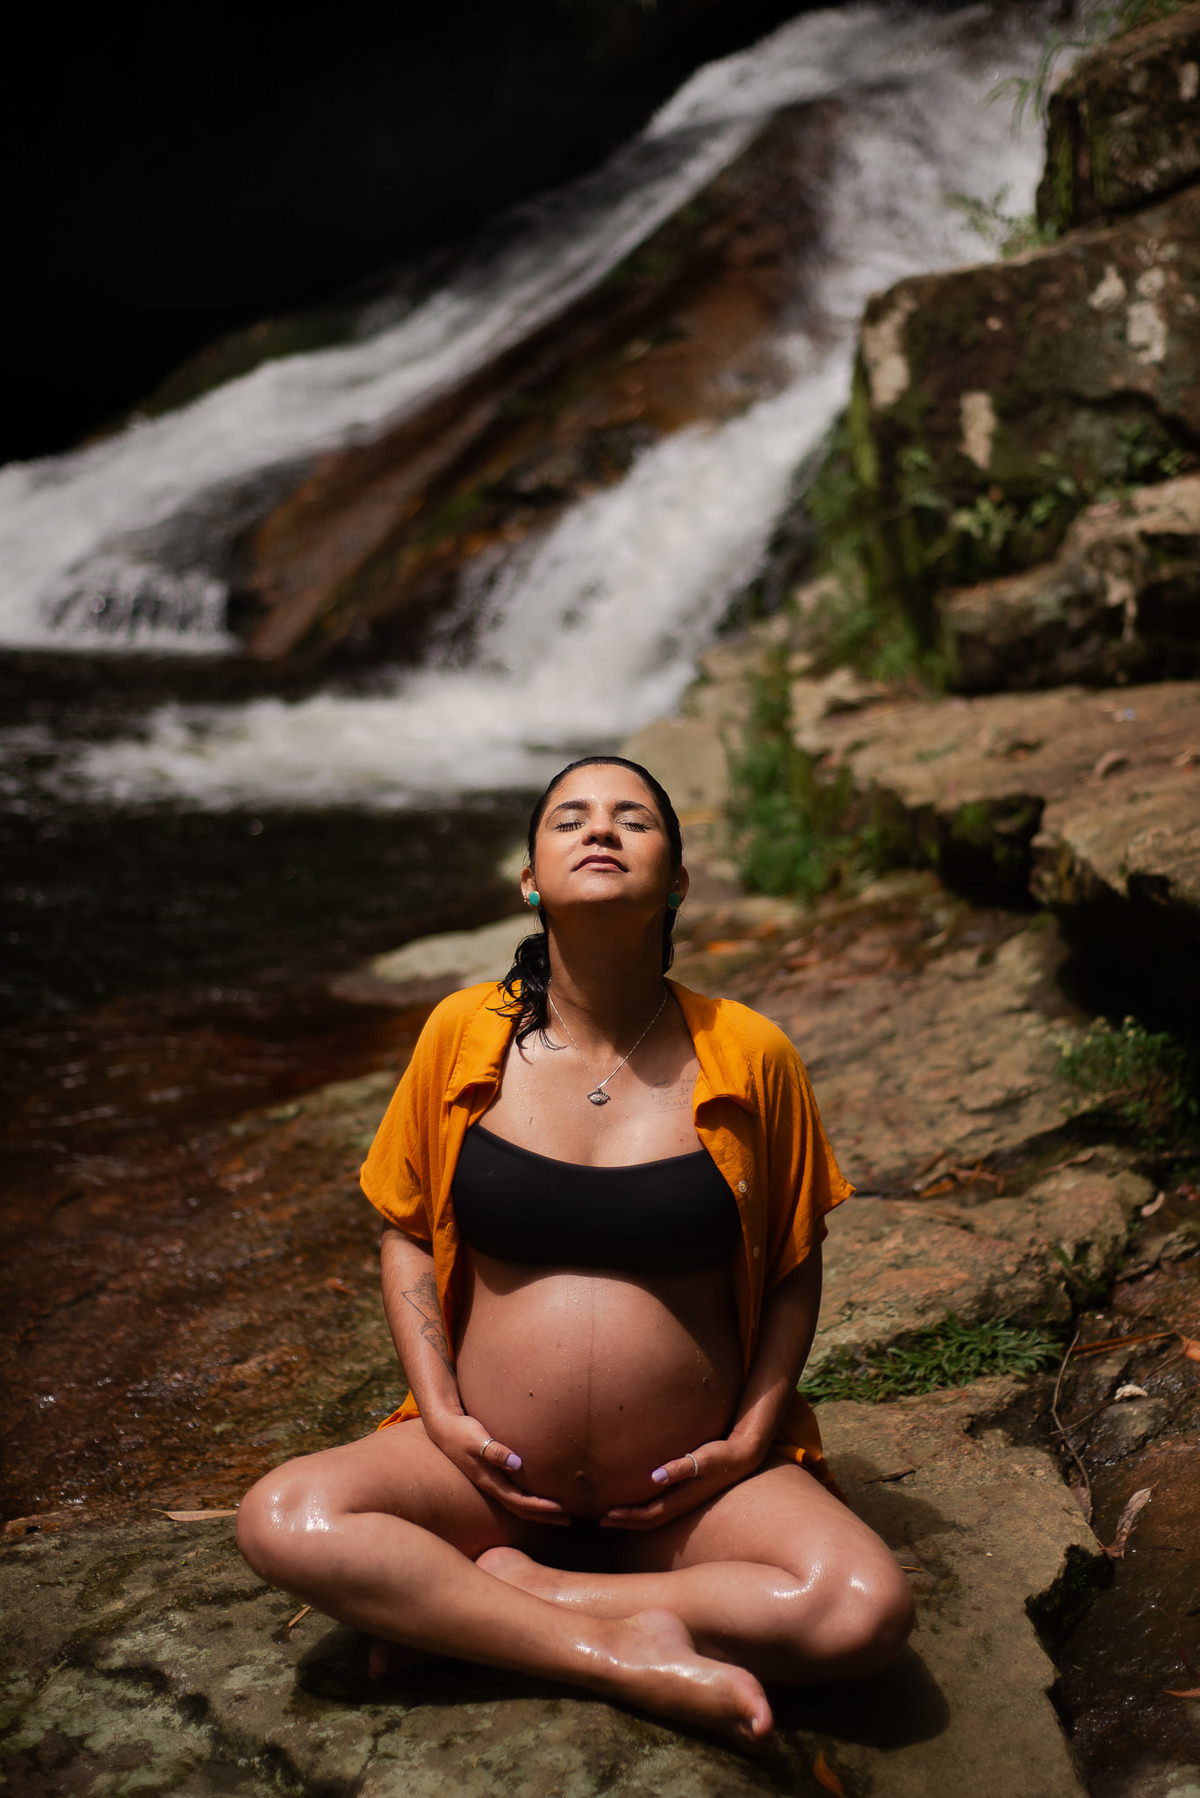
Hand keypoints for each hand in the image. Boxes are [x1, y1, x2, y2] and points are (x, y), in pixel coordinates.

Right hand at [423, 1410, 568, 1525]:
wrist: (443, 1427)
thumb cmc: (461, 1432)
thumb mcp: (477, 1440)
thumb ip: (495, 1452)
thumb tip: (517, 1463)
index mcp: (490, 1482)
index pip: (519, 1501)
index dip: (540, 1507)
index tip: (560, 1508)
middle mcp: (492, 1486)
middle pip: (521, 1509)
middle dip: (544, 1516)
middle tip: (568, 1521)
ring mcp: (491, 1482)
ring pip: (518, 1503)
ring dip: (538, 1510)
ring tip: (558, 1513)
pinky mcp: (492, 1474)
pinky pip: (514, 1492)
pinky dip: (529, 1497)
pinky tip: (538, 1493)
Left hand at [599, 1437, 760, 1530]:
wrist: (743, 1456)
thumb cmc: (722, 1454)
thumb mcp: (703, 1459)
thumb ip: (681, 1467)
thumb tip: (655, 1477)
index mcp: (683, 1498)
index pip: (650, 1514)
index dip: (628, 1517)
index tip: (607, 1514)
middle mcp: (683, 1503)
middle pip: (649, 1520)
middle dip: (625, 1521)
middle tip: (601, 1520)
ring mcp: (685, 1500)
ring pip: (655, 1515)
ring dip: (634, 1518)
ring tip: (614, 1515)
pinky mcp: (687, 1492)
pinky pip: (662, 1506)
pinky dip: (645, 1508)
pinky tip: (638, 1500)